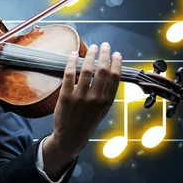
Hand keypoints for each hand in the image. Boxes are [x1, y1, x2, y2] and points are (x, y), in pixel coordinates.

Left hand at [51, 42, 121, 157]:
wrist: (70, 138)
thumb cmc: (87, 122)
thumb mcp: (102, 110)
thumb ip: (106, 93)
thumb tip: (110, 73)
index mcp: (106, 101)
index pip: (115, 77)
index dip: (117, 62)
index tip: (116, 53)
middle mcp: (95, 98)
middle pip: (102, 70)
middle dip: (104, 54)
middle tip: (103, 45)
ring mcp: (80, 97)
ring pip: (87, 69)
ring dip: (90, 55)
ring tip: (91, 47)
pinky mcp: (66, 96)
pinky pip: (69, 74)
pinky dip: (71, 61)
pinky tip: (73, 54)